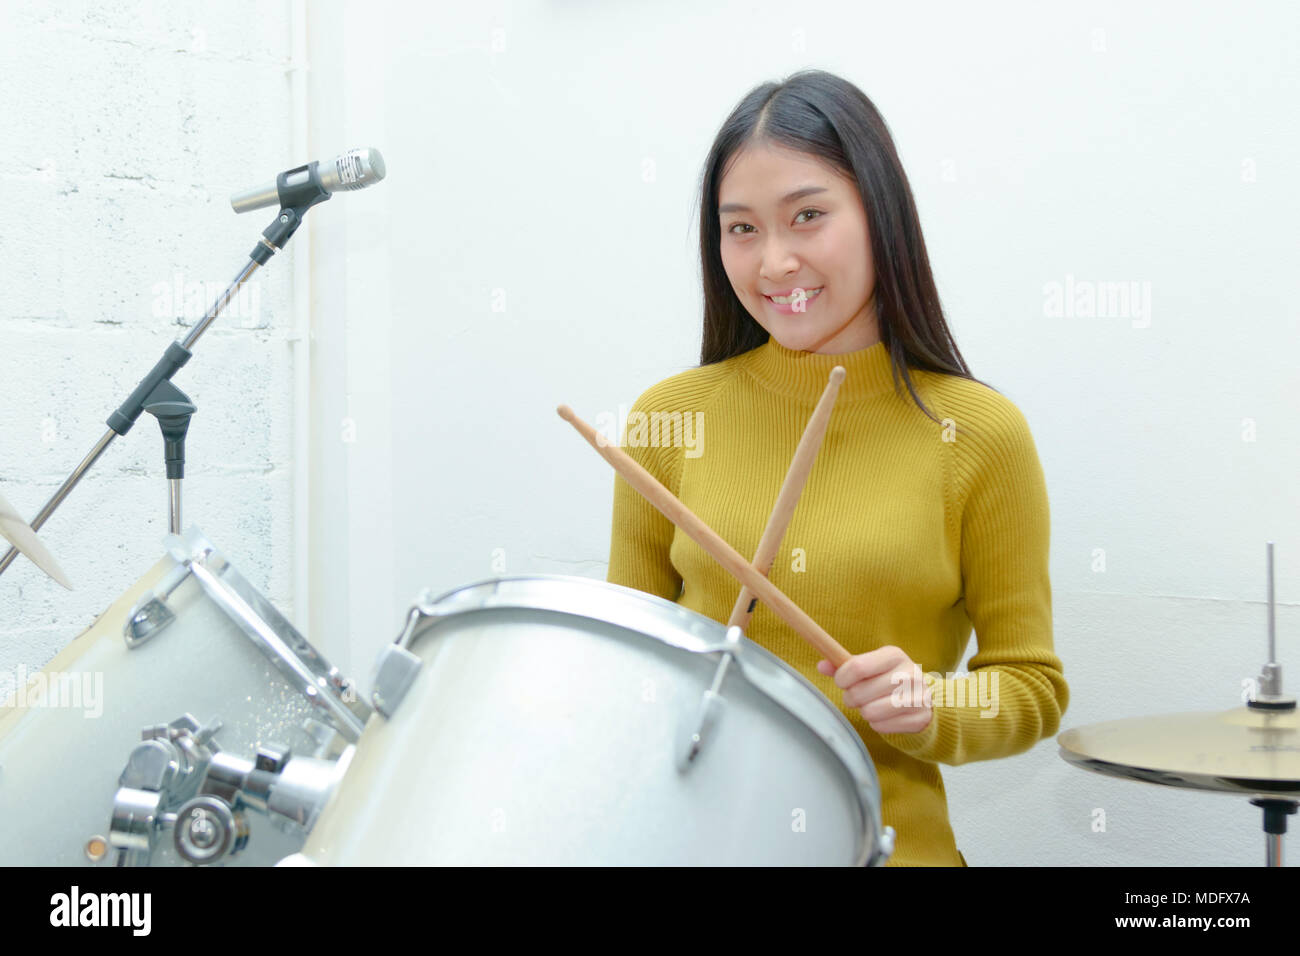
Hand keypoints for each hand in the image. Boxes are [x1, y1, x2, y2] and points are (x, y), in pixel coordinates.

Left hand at [816, 645, 932, 733]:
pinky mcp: (920, 718)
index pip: (857, 667)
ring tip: (871, 705)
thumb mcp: (870, 667)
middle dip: (851, 697)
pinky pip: (881, 726)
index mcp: (894, 655)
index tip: (841, 682)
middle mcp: (910, 673)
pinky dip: (877, 723)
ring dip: (864, 711)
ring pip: (870, 711)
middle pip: (860, 692)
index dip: (842, 677)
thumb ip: (844, 666)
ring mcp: (918, 696)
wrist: (922, 698)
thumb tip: (821, 666)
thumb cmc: (887, 679)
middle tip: (857, 697)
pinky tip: (885, 715)